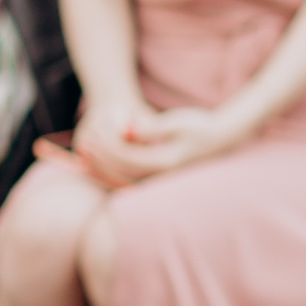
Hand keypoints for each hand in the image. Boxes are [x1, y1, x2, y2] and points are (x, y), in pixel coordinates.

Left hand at [78, 98, 236, 183]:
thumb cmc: (199, 125)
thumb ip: (150, 128)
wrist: (221, 139)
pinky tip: (99, 169)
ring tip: (85, 158)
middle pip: (121, 172)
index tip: (92, 134)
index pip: (126, 157)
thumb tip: (125, 130)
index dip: (107, 146)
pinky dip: (112, 177)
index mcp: (165, 162)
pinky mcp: (159, 179)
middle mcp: (162, 176)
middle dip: (100, 159)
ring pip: (124, 181)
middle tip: (84, 145)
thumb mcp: (176, 122)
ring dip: (103, 171)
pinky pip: (130, 182)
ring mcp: (161, 181)